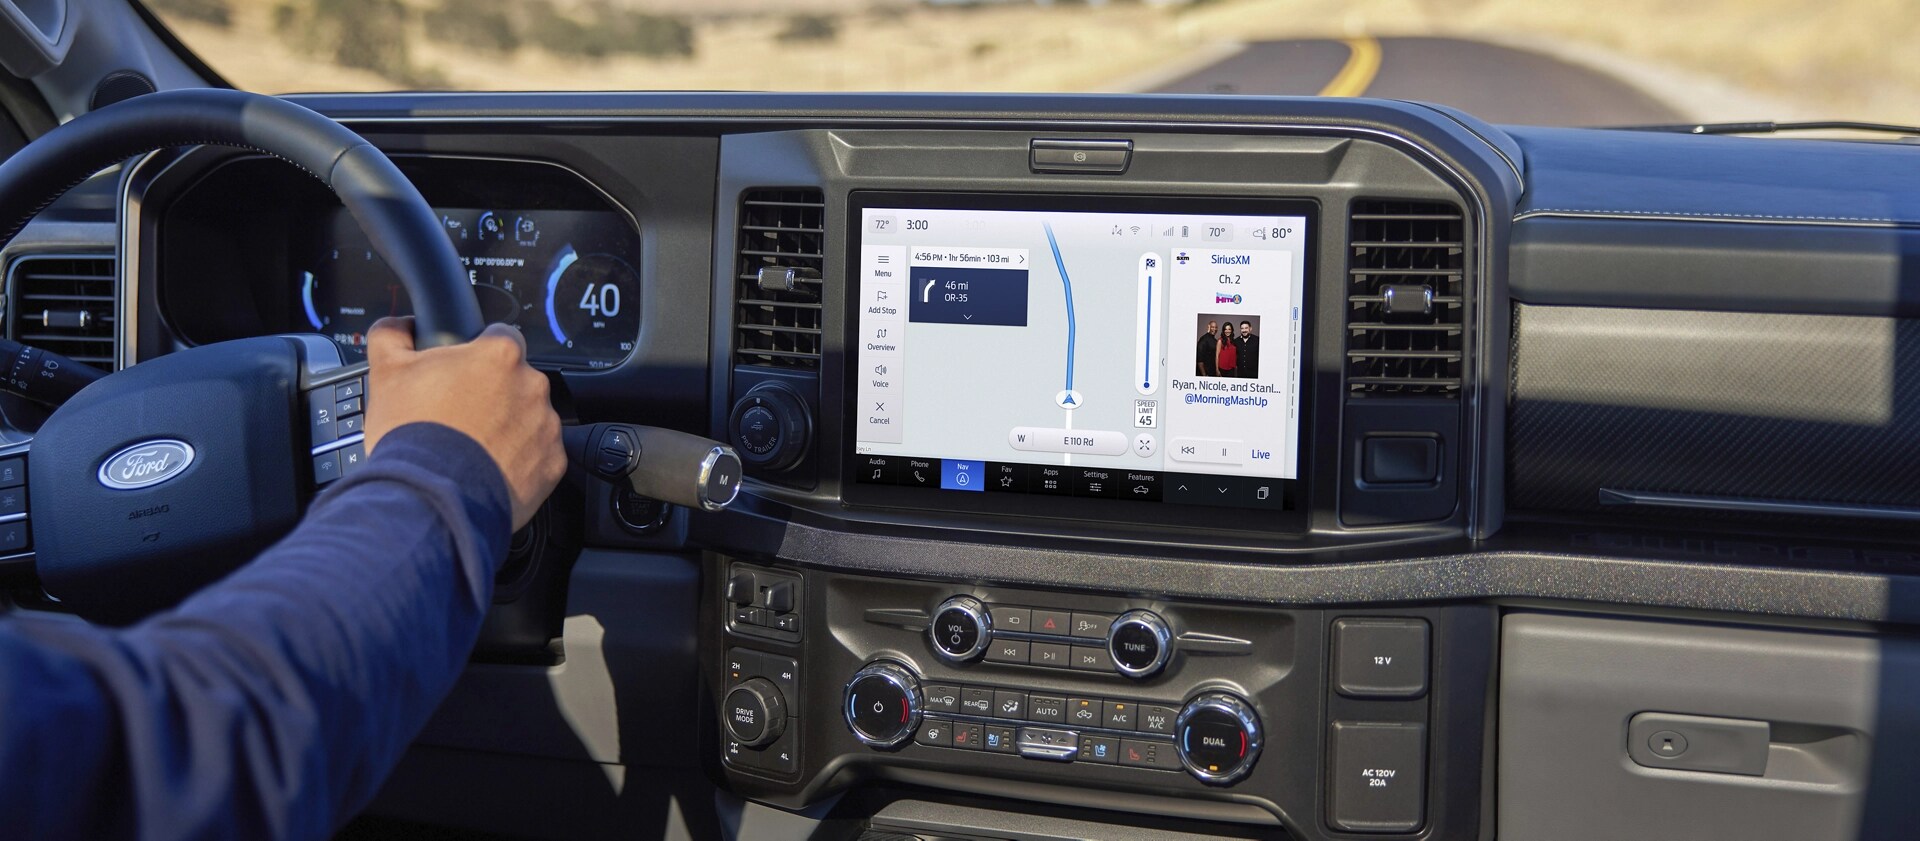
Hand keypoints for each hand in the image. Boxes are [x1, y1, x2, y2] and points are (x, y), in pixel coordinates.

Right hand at [364, 318, 565, 530]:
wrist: (430, 498)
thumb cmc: (412, 435)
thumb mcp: (386, 373)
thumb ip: (393, 336)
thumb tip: (398, 326)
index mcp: (499, 355)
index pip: (500, 336)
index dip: (479, 353)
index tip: (464, 373)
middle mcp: (532, 385)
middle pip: (517, 379)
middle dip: (494, 393)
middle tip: (462, 415)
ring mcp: (547, 425)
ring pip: (530, 417)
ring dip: (509, 426)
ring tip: (474, 446)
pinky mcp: (553, 463)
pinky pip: (540, 454)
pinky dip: (521, 459)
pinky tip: (490, 467)